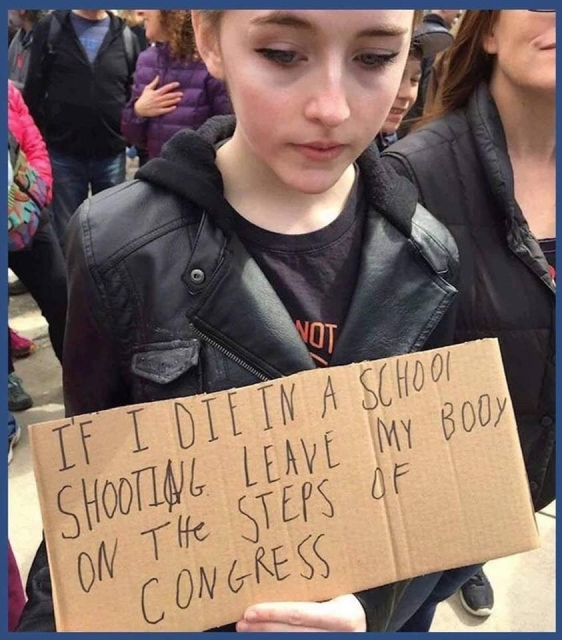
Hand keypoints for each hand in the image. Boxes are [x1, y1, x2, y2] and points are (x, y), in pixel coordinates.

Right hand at [133, 75, 182, 117]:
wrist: (139, 108)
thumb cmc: (144, 98)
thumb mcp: (147, 89)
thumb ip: (154, 83)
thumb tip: (158, 76)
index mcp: (156, 93)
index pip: (166, 88)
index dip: (172, 85)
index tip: (178, 84)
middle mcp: (158, 99)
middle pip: (168, 96)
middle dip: (175, 94)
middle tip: (182, 93)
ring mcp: (159, 105)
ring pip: (168, 102)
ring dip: (174, 100)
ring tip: (179, 98)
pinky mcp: (158, 111)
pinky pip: (165, 110)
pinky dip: (170, 108)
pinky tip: (175, 107)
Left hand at [235, 594, 365, 631]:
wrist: (363, 617)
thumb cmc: (346, 592)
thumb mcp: (336, 586)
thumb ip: (312, 585)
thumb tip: (274, 574)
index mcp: (343, 616)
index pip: (300, 614)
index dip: (273, 613)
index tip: (250, 610)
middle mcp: (339, 636)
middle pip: (292, 633)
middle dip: (263, 627)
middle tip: (242, 620)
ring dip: (265, 636)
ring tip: (246, 628)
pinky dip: (276, 639)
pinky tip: (262, 634)